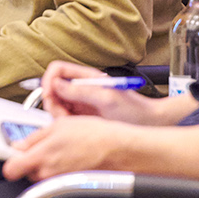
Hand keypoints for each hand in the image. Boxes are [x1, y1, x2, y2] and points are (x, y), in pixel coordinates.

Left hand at [1, 115, 131, 181]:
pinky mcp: (71, 187)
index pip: (10, 169)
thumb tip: (17, 146)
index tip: (13, 153)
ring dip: (45, 165)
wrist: (120, 150)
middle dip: (30, 160)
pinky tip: (71, 158)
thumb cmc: (94, 135)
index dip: (10, 160)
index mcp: (40, 158)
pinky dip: (59, 170)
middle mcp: (47, 174)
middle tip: (44, 146)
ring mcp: (59, 182)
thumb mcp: (58, 126)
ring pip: (41, 176)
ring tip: (62, 150)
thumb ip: (33, 139)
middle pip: (26, 172)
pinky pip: (56, 179)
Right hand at [38, 60, 163, 124]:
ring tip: (74, 123)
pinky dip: (65, 123)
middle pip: (52, 89)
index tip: (48, 95)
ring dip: (58, 115)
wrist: (149, 123)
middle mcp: (82, 87)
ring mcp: (81, 101)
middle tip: (63, 115)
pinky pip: (64, 116)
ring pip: (56, 104)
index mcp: (87, 77)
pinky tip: (77, 128)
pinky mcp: (82, 115)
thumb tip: (56, 85)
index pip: (57, 69)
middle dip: (53, 103)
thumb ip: (80, 91)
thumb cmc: (135, 109)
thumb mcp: (107, 99)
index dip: (48, 80)